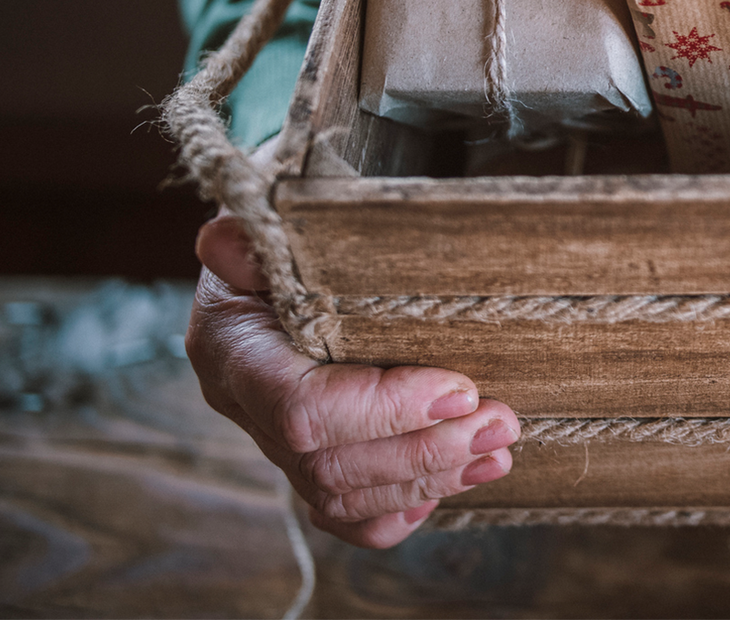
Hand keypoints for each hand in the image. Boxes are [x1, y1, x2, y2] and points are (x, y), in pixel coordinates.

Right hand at [186, 214, 518, 547]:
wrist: (283, 247)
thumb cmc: (291, 227)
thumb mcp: (276, 216)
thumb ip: (253, 235)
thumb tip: (228, 241)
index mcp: (231, 344)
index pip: (302, 406)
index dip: (384, 409)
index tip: (461, 390)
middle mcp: (243, 401)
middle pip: (328, 462)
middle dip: (424, 450)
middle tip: (500, 425)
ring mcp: (269, 436)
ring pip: (340, 494)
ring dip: (428, 478)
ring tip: (496, 453)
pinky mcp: (304, 455)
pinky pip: (340, 513)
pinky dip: (393, 511)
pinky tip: (445, 490)